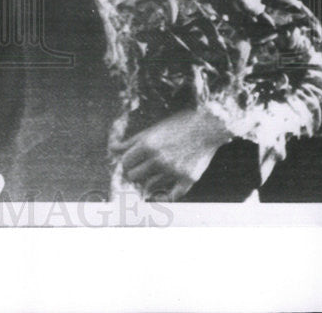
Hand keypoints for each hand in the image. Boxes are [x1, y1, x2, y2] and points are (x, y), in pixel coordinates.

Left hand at [110, 108, 232, 199]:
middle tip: (140, 171)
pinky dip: (164, 197)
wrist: (209, 127)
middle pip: (134, 176)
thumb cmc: (179, 125)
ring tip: (153, 176)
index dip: (127, 163)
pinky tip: (160, 195)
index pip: (126, 162)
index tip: (132, 162)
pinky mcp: (188, 179)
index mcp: (148, 144)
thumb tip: (112, 148)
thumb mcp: (153, 130)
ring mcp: (174, 170)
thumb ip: (132, 141)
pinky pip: (172, 196)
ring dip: (149, 182)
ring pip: (150, 186)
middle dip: (135, 174)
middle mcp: (159, 159)